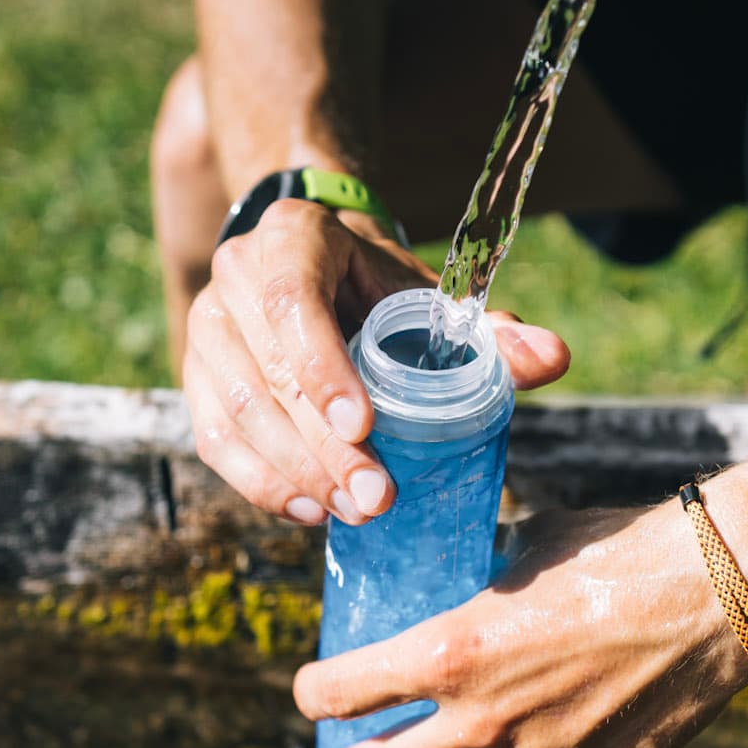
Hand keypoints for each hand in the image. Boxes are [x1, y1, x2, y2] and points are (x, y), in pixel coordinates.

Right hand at [183, 197, 568, 525]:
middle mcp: (235, 274)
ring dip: (294, 472)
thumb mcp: (430, 296)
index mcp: (292, 236)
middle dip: (322, 446)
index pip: (291, 299)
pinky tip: (308, 510)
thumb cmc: (381, 286)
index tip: (364, 426)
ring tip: (353, 511)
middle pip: (266, 370)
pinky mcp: (195, 376)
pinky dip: (260, 482)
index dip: (322, 365)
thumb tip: (552, 359)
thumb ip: (488, 329)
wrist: (321, 268)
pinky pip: (214, 438)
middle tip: (376, 497)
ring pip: (235, 411)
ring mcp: (207, 327)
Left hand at [291, 499, 747, 747]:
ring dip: (490, 736)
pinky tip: (586, 706)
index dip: (321, 691)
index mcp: (452, 654)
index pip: (346, 690)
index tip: (315, 693)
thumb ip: (476, 589)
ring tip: (543, 683)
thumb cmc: (614, 554)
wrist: (718, 597)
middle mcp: (483, 723)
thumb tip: (455, 592)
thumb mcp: (521, 554)